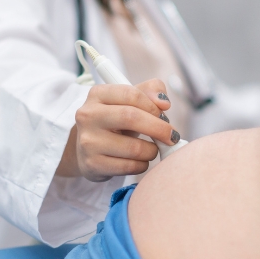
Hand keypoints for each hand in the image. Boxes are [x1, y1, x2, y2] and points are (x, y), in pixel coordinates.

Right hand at [56, 79, 176, 181]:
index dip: (153, 106)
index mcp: (97, 94)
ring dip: (152, 151)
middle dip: (159, 128)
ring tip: (151, 149)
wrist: (90, 149)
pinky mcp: (92, 164)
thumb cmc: (116, 122)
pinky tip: (140, 161)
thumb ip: (150, 91)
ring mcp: (88, 142)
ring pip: (133, 148)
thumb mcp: (130, 101)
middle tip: (171, 136)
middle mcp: (88, 116)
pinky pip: (129, 167)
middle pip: (131, 117)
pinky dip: (142, 165)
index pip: (132, 94)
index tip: (164, 116)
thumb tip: (164, 102)